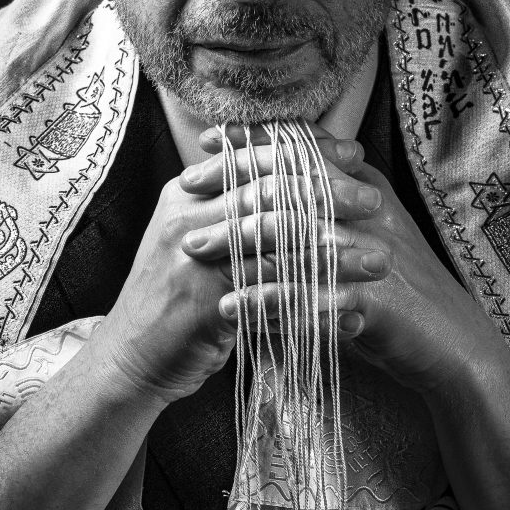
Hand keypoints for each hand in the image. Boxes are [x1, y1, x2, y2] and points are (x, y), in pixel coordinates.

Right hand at [97, 124, 375, 405]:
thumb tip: (294, 172)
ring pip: (277, 242)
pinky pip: (272, 296)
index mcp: (187, 192)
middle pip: (268, 191)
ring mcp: (191, 258)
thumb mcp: (198, 238)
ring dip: (334, 252)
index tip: (354, 154)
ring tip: (378, 260)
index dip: (307, 152)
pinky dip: (317, 305)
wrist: (131, 356)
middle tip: (375, 200)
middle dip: (328, 193)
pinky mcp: (203, 303)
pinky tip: (351, 315)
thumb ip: (232, 205)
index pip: (254, 156)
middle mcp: (186, 216)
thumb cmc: (178, 296)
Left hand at [189, 125, 509, 397]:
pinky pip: (311, 297)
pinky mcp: (374, 302)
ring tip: (192, 250)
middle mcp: (369, 212)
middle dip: (234, 182)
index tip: (209, 138)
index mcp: (367, 188)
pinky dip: (268, 301)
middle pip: (292, 182)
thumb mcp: (367, 230)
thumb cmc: (399, 287)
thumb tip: (278, 171)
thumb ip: (330, 199)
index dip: (256, 140)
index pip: (305, 149)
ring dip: (239, 241)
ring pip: (296, 235)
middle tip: (182, 188)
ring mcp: (372, 254)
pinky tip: (231, 308)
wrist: (455, 343)